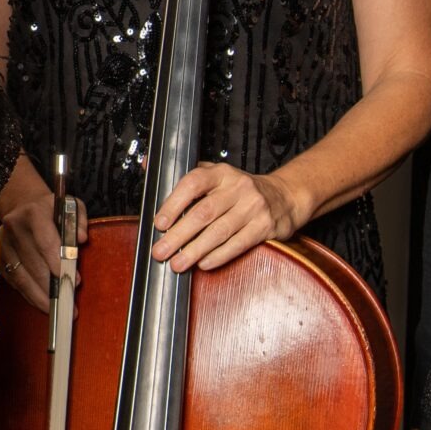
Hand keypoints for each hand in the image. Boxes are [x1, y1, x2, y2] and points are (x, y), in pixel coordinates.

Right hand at [0, 172, 83, 313]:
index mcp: (33, 212)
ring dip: (41, 296)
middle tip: (70, 299)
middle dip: (53, 285)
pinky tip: (42, 303)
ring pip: (22, 277)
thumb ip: (79, 219)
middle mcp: (14, 228)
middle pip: (34, 264)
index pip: (45, 242)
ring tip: (57, 309)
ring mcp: (2, 244)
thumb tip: (81, 239)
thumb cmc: (50, 209)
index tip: (73, 280)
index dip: (58, 264)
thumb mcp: (70, 205)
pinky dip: (29, 294)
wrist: (22, 204)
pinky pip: (15, 281)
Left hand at [150, 162, 305, 272]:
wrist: (285, 196)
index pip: (193, 183)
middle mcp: (238, 187)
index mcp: (221, 173)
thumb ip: (185, 176)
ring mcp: (253, 207)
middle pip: (203, 213)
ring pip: (219, 231)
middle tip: (160, 251)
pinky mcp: (265, 227)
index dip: (174, 203)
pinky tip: (203, 264)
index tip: (160, 223)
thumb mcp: (216, 175)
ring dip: (195, 250)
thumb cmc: (240, 190)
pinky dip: (219, 256)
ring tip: (177, 263)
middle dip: (178, 235)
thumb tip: (145, 165)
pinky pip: (238, 244)